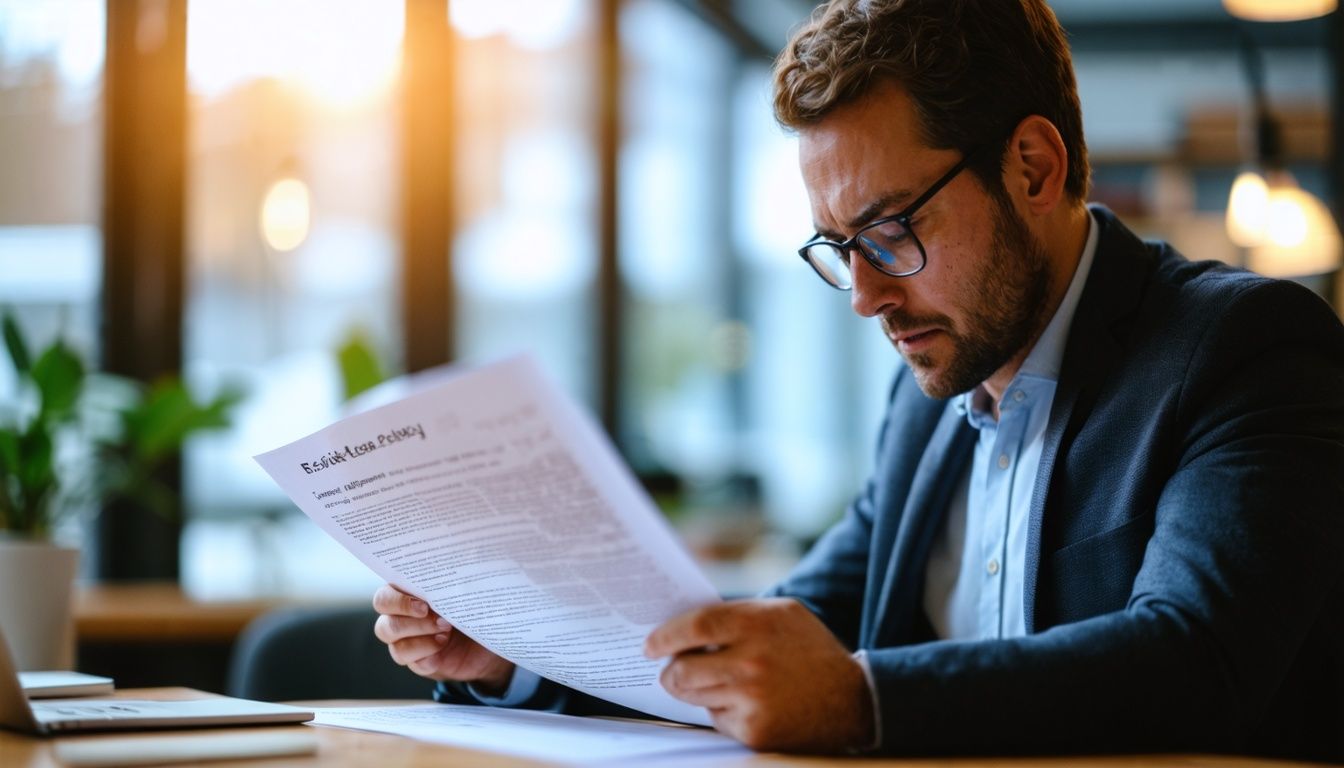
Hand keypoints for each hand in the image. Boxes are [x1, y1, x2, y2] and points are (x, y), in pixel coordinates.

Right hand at [372, 584, 514, 693]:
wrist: (487, 635)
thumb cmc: (470, 604)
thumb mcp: (460, 591)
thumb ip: (447, 584)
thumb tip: (451, 574)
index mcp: (404, 596)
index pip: (383, 599)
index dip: (397, 603)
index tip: (424, 606)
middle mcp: (400, 621)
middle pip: (385, 627)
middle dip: (414, 625)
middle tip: (442, 621)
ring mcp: (408, 644)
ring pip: (397, 650)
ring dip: (423, 643)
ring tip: (446, 634)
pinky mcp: (421, 663)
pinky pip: (415, 665)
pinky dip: (430, 658)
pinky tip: (443, 650)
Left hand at [644, 598, 872, 752]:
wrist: (853, 698)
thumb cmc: (809, 649)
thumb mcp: (780, 613)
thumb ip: (736, 613)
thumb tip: (685, 624)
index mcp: (756, 624)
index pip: (693, 626)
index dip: (665, 636)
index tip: (649, 645)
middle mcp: (751, 662)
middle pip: (682, 669)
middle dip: (670, 670)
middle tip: (671, 669)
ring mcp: (752, 700)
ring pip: (692, 695)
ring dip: (692, 689)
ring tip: (708, 681)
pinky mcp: (754, 731)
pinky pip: (715, 718)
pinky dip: (720, 710)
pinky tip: (742, 702)